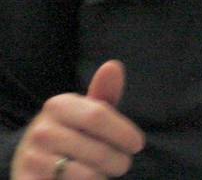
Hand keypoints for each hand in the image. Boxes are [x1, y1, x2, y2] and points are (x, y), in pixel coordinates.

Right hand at [9, 61, 144, 178]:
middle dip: (119, 161)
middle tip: (121, 164)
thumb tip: (113, 65)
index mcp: (58, 105)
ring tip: (102, 172)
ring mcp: (32, 158)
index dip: (124, 132)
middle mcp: (41, 130)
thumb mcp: (87, 111)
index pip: (98, 116)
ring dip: (104, 176)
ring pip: (88, 175)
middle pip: (99, 150)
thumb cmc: (71, 132)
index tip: (137, 145)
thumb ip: (104, 93)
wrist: (32, 161)